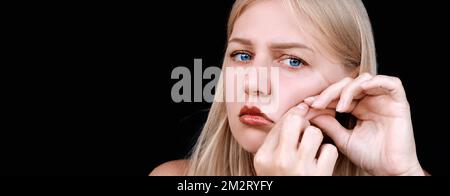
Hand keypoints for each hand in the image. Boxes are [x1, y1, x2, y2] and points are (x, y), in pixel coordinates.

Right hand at [254, 103, 337, 175]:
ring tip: (312, 149)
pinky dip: (328, 154)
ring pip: (315, 133)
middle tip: (305, 133)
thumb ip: (276, 139)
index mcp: (263, 157)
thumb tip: (299, 109)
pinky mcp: (319, 175)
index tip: (300, 117)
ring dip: (317, 139)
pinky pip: (330, 150)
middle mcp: (279, 161)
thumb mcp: (268, 164)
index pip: (280, 123)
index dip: (293, 117)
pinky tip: (321, 162)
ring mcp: (300, 168)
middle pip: (296, 121)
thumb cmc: (281, 179)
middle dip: (304, 123)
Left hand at [306, 73, 423, 175]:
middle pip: (348, 83)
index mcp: (358, 108)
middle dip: (331, 91)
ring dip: (349, 89)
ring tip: (340, 106)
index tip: (307, 104)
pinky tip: (362, 89)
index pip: (338, 94)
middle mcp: (371, 101)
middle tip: (318, 103)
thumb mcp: (343, 138)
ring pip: (365, 79)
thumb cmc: (369, 157)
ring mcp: (385, 101)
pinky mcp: (400, 103)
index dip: (322, 96)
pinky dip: (376, 82)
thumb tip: (310, 111)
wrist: (389, 171)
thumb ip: (328, 124)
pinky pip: (392, 83)